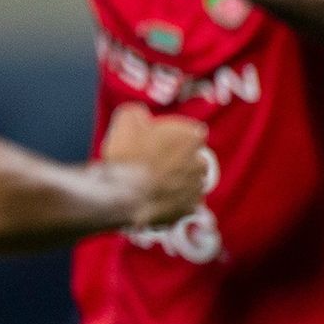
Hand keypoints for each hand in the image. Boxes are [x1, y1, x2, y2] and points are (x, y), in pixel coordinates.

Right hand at [100, 104, 208, 226]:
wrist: (124, 194)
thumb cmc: (127, 155)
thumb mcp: (128, 119)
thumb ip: (138, 113)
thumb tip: (140, 115)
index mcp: (191, 136)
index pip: (191, 133)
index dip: (175, 138)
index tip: (159, 143)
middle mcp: (200, 162)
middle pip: (193, 159)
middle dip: (180, 161)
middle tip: (156, 165)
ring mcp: (196, 188)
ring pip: (190, 182)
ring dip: (178, 183)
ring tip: (154, 186)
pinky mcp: (189, 209)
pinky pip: (184, 204)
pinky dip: (174, 203)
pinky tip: (156, 201)